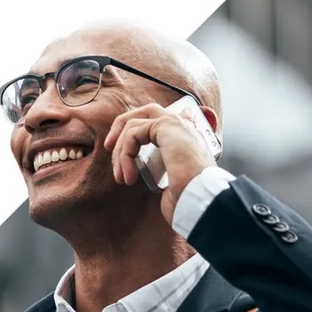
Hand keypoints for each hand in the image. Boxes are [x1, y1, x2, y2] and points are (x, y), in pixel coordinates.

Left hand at [105, 102, 218, 224]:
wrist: (201, 199)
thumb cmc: (189, 198)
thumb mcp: (173, 183)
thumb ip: (163, 170)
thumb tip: (155, 172)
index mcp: (188, 138)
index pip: (167, 118)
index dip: (143, 126)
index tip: (123, 145)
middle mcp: (184, 126)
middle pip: (146, 112)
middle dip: (122, 128)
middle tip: (110, 149)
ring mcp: (177, 123)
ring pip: (134, 124)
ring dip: (121, 152)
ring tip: (122, 176)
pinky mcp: (166, 125)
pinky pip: (133, 133)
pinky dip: (125, 155)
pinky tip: (129, 177)